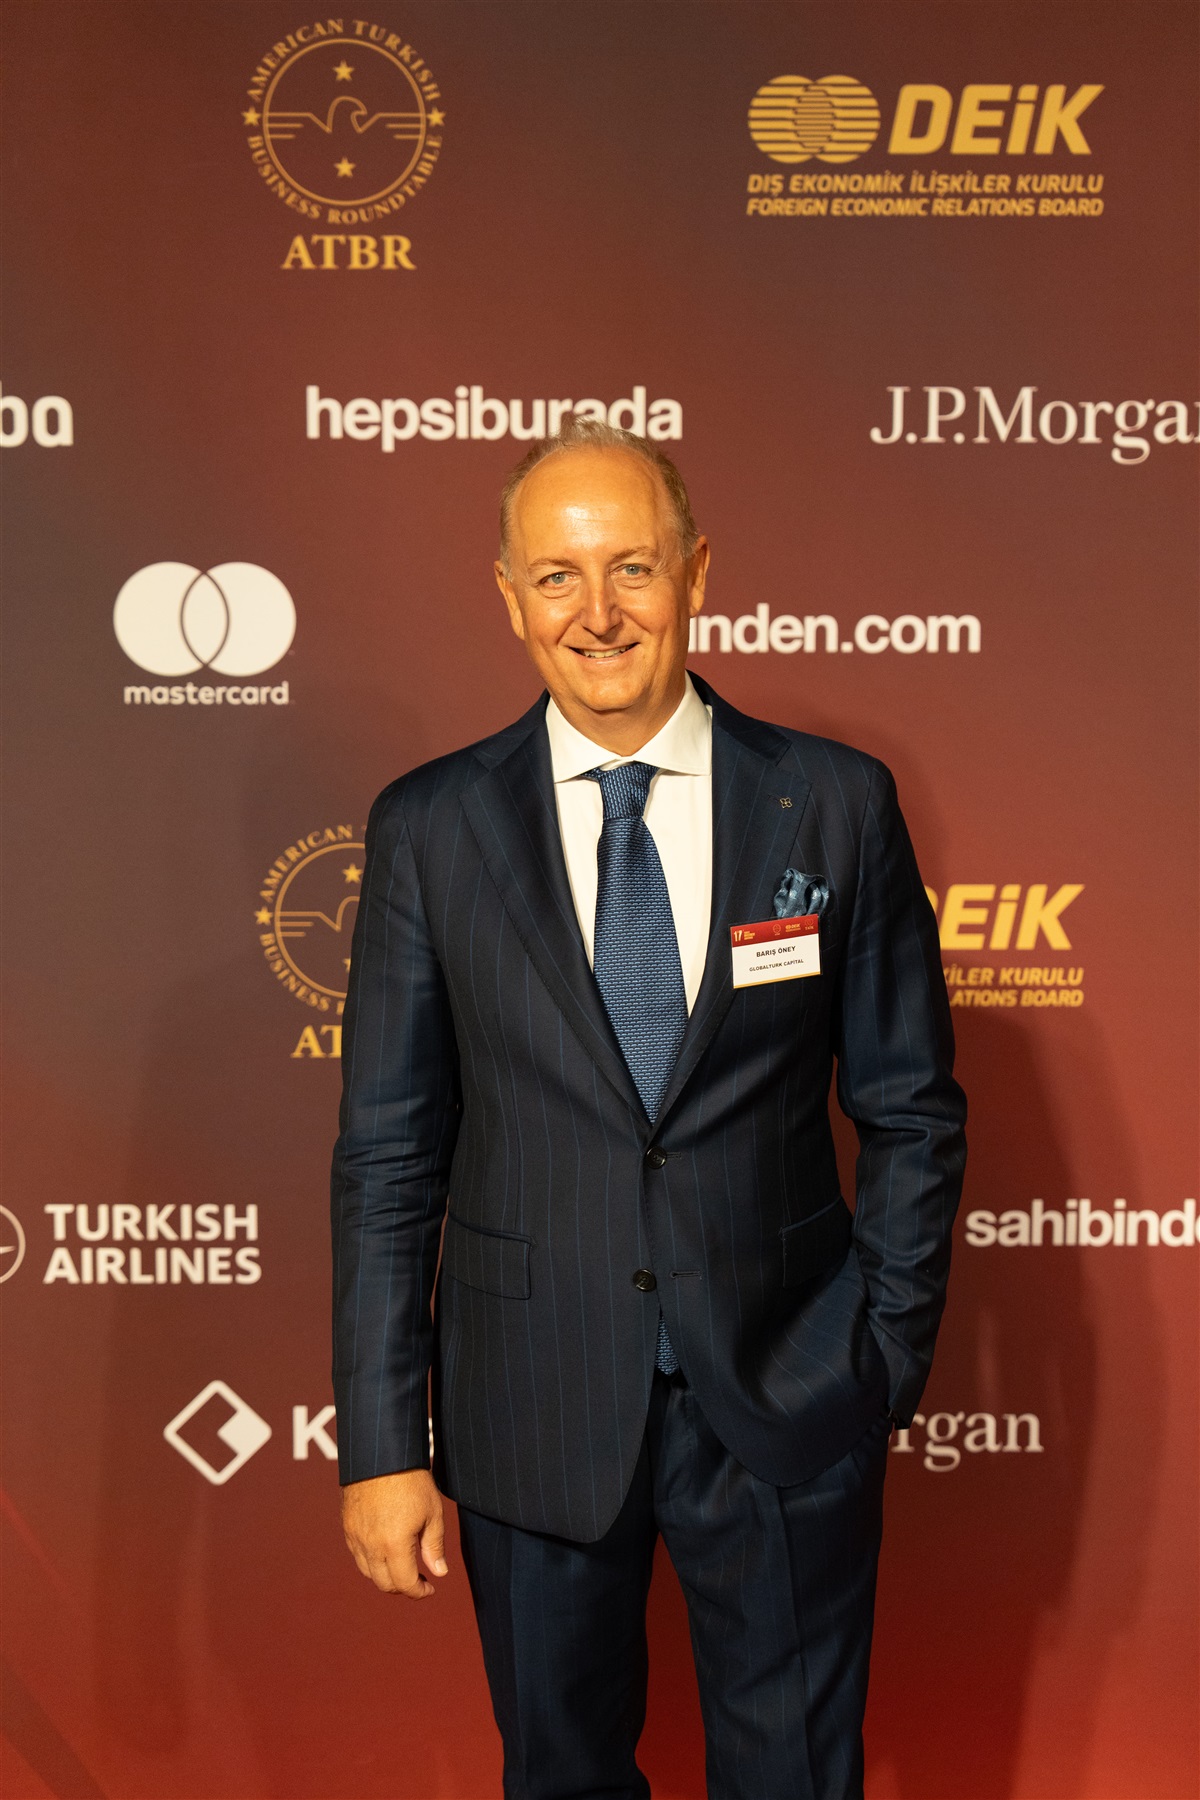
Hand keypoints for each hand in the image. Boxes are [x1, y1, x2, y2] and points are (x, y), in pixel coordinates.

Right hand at [341, 1469, 448, 1598]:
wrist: (381, 1453)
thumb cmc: (412, 1480)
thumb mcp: (432, 1513)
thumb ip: (434, 1547)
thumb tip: (439, 1572)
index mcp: (394, 1544)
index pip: (404, 1584)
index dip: (419, 1591)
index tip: (430, 1588)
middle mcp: (371, 1545)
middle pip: (384, 1583)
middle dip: (403, 1587)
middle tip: (418, 1578)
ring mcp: (356, 1536)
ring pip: (368, 1572)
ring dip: (385, 1576)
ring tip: (402, 1565)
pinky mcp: (347, 1526)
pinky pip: (357, 1555)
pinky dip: (371, 1561)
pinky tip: (385, 1550)